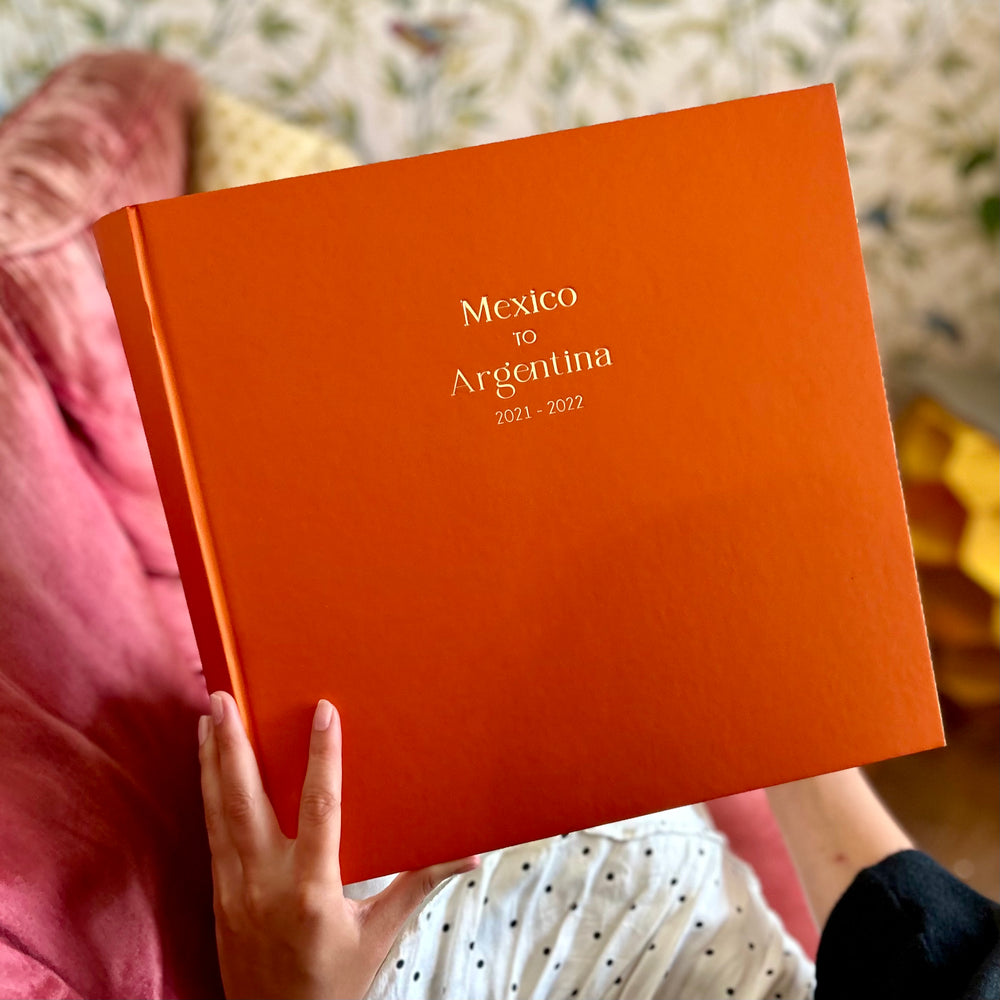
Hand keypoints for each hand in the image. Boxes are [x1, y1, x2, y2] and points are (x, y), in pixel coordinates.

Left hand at [198, 692, 479, 999]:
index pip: (320, 808)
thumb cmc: (333, 986)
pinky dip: (207, 794)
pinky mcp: (218, 897)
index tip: (323, 710)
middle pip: (244, 801)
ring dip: (211, 761)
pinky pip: (210, 834)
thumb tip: (471, 856)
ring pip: (217, 812)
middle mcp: (264, 883)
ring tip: (208, 716)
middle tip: (223, 696)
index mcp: (312, 889)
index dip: (323, 755)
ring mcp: (233, 890)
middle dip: (233, 746)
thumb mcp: (380, 937)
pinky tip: (208, 768)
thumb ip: (418, 886)